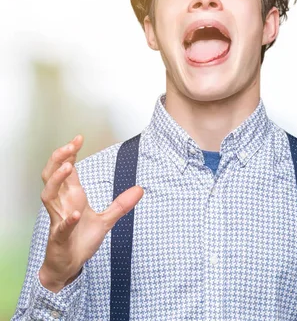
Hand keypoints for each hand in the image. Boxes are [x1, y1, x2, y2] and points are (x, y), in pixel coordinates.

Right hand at [39, 135, 143, 292]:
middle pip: (51, 176)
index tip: (78, 139)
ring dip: (57, 181)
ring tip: (69, 167)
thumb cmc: (81, 239)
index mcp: (72, 198)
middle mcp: (62, 205)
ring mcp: (58, 220)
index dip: (70, 154)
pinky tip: (76, 215)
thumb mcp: (106, 220)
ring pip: (48, 196)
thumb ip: (121, 205)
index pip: (67, 171)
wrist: (69, 264)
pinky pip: (62, 227)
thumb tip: (140, 188)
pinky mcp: (60, 238)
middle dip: (58, 159)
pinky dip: (68, 221)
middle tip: (70, 146)